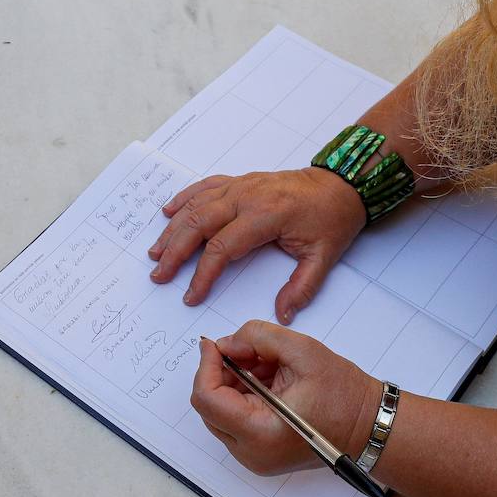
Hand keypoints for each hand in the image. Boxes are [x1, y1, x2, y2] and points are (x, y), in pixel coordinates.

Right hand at [149, 168, 363, 322]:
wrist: (341, 184)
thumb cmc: (332, 218)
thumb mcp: (324, 256)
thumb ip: (302, 288)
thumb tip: (283, 315)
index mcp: (266, 215)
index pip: (223, 247)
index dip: (203, 274)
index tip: (191, 296)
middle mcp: (246, 196)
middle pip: (199, 223)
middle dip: (174, 251)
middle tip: (159, 274)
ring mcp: (240, 185)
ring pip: (196, 205)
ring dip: (173, 229)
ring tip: (156, 251)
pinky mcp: (239, 181)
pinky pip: (204, 186)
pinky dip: (183, 198)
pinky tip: (168, 212)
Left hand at [191, 322, 381, 474]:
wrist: (369, 426)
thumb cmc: (344, 395)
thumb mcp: (302, 350)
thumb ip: (257, 337)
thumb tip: (224, 344)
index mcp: (261, 433)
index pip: (207, 398)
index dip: (207, 365)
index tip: (217, 344)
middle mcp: (251, 453)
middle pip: (208, 405)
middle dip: (222, 372)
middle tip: (249, 352)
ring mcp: (253, 456)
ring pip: (219, 409)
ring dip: (233, 381)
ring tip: (267, 367)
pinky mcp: (258, 451)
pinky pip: (233, 418)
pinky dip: (242, 393)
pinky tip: (268, 380)